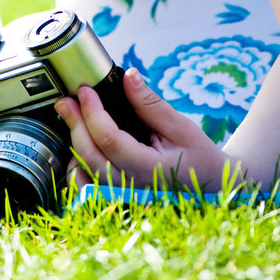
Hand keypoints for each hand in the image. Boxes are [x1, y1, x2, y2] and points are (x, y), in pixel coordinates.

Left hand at [55, 68, 240, 192]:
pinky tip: (82, 147)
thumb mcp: (182, 126)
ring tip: (74, 121)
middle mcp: (134, 189)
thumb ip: (151, 104)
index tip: (85, 90)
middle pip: (90, 157)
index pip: (110, 141)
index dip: (92, 112)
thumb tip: (129, 77)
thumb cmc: (200, 156)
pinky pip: (86, 190)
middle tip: (65, 100)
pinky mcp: (118, 202)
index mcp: (151, 170)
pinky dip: (78, 169)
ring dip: (73, 147)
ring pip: (83, 177)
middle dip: (74, 123)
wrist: (213, 188)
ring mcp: (124, 200)